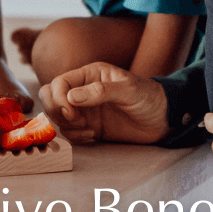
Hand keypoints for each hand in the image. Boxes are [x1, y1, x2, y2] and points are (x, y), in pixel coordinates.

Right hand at [38, 62, 169, 144]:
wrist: (163, 119)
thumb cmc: (149, 97)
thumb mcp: (128, 90)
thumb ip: (101, 91)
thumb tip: (71, 97)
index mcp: (90, 75)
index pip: (59, 82)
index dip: (59, 98)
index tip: (72, 113)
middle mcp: (83, 90)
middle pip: (50, 96)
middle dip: (56, 111)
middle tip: (74, 120)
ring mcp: (85, 109)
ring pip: (57, 116)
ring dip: (67, 126)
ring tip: (89, 129)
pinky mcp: (89, 126)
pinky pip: (69, 131)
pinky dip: (75, 136)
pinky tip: (93, 135)